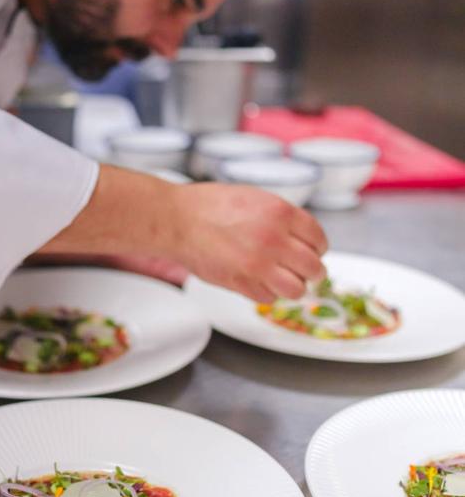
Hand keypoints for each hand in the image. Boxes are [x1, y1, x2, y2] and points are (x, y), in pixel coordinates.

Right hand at [39, 165, 326, 302]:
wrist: (177, 220)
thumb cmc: (209, 206)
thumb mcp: (255, 198)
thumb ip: (281, 218)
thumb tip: (301, 238)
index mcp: (281, 213)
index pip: (319, 239)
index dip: (317, 248)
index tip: (312, 251)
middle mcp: (275, 240)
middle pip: (314, 268)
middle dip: (311, 272)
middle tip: (304, 272)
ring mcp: (259, 265)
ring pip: (296, 289)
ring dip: (293, 287)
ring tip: (284, 282)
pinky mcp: (242, 283)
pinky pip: (269, 298)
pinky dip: (267, 293)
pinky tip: (257, 281)